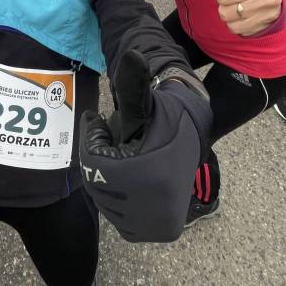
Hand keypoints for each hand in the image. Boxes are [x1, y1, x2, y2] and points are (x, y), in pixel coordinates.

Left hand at [79, 49, 211, 242]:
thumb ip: (134, 84)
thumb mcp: (146, 102)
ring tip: (121, 153)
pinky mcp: (159, 231)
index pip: (96, 164)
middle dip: (98, 157)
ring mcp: (158, 225)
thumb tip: (132, 55)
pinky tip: (129, 177)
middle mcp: (157, 209)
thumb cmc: (164, 118)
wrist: (192, 139)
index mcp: (151, 178)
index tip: (99, 121)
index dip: (94, 139)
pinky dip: (116, 196)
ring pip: (106, 201)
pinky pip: (118, 217)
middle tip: (110, 136)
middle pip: (99, 185)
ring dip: (106, 176)